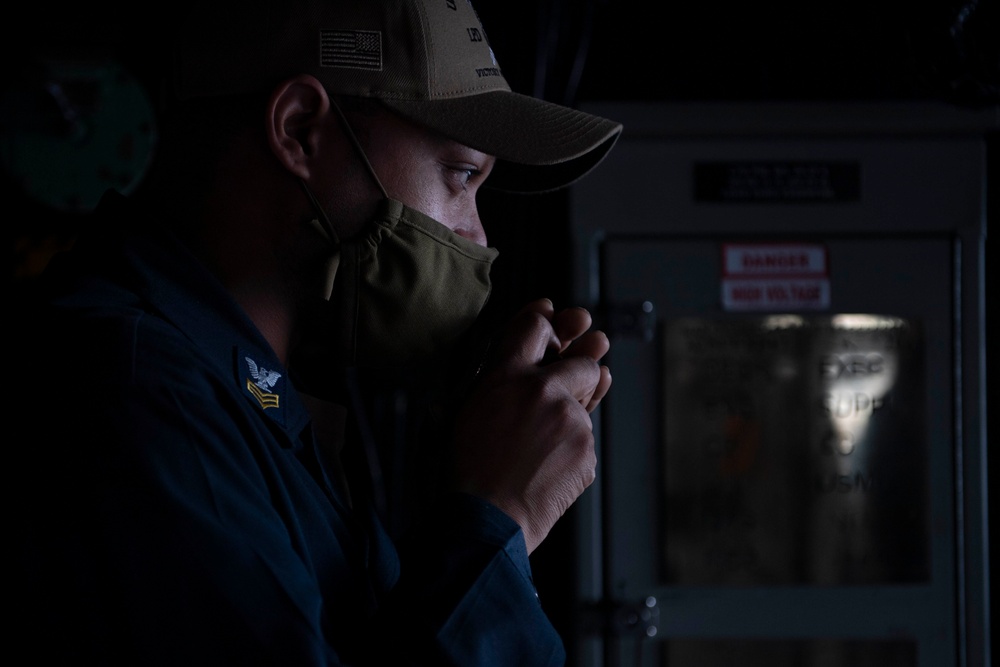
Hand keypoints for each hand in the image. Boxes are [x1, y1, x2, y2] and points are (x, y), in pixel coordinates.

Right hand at [452, 298, 610, 552]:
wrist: (485, 520)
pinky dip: (571, 451)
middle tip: (579, 376)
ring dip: (570, 419)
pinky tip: (544, 469)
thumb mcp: (465, 408)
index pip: (536, 327)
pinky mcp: (586, 450)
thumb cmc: (466, 469)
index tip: (559, 320)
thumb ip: (498, 377)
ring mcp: (570, 420)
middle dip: (583, 370)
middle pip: (584, 361)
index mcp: (504, 376)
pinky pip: (584, 441)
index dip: (549, 322)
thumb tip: (524, 357)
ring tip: (538, 448)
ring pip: (585, 407)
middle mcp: (542, 389)